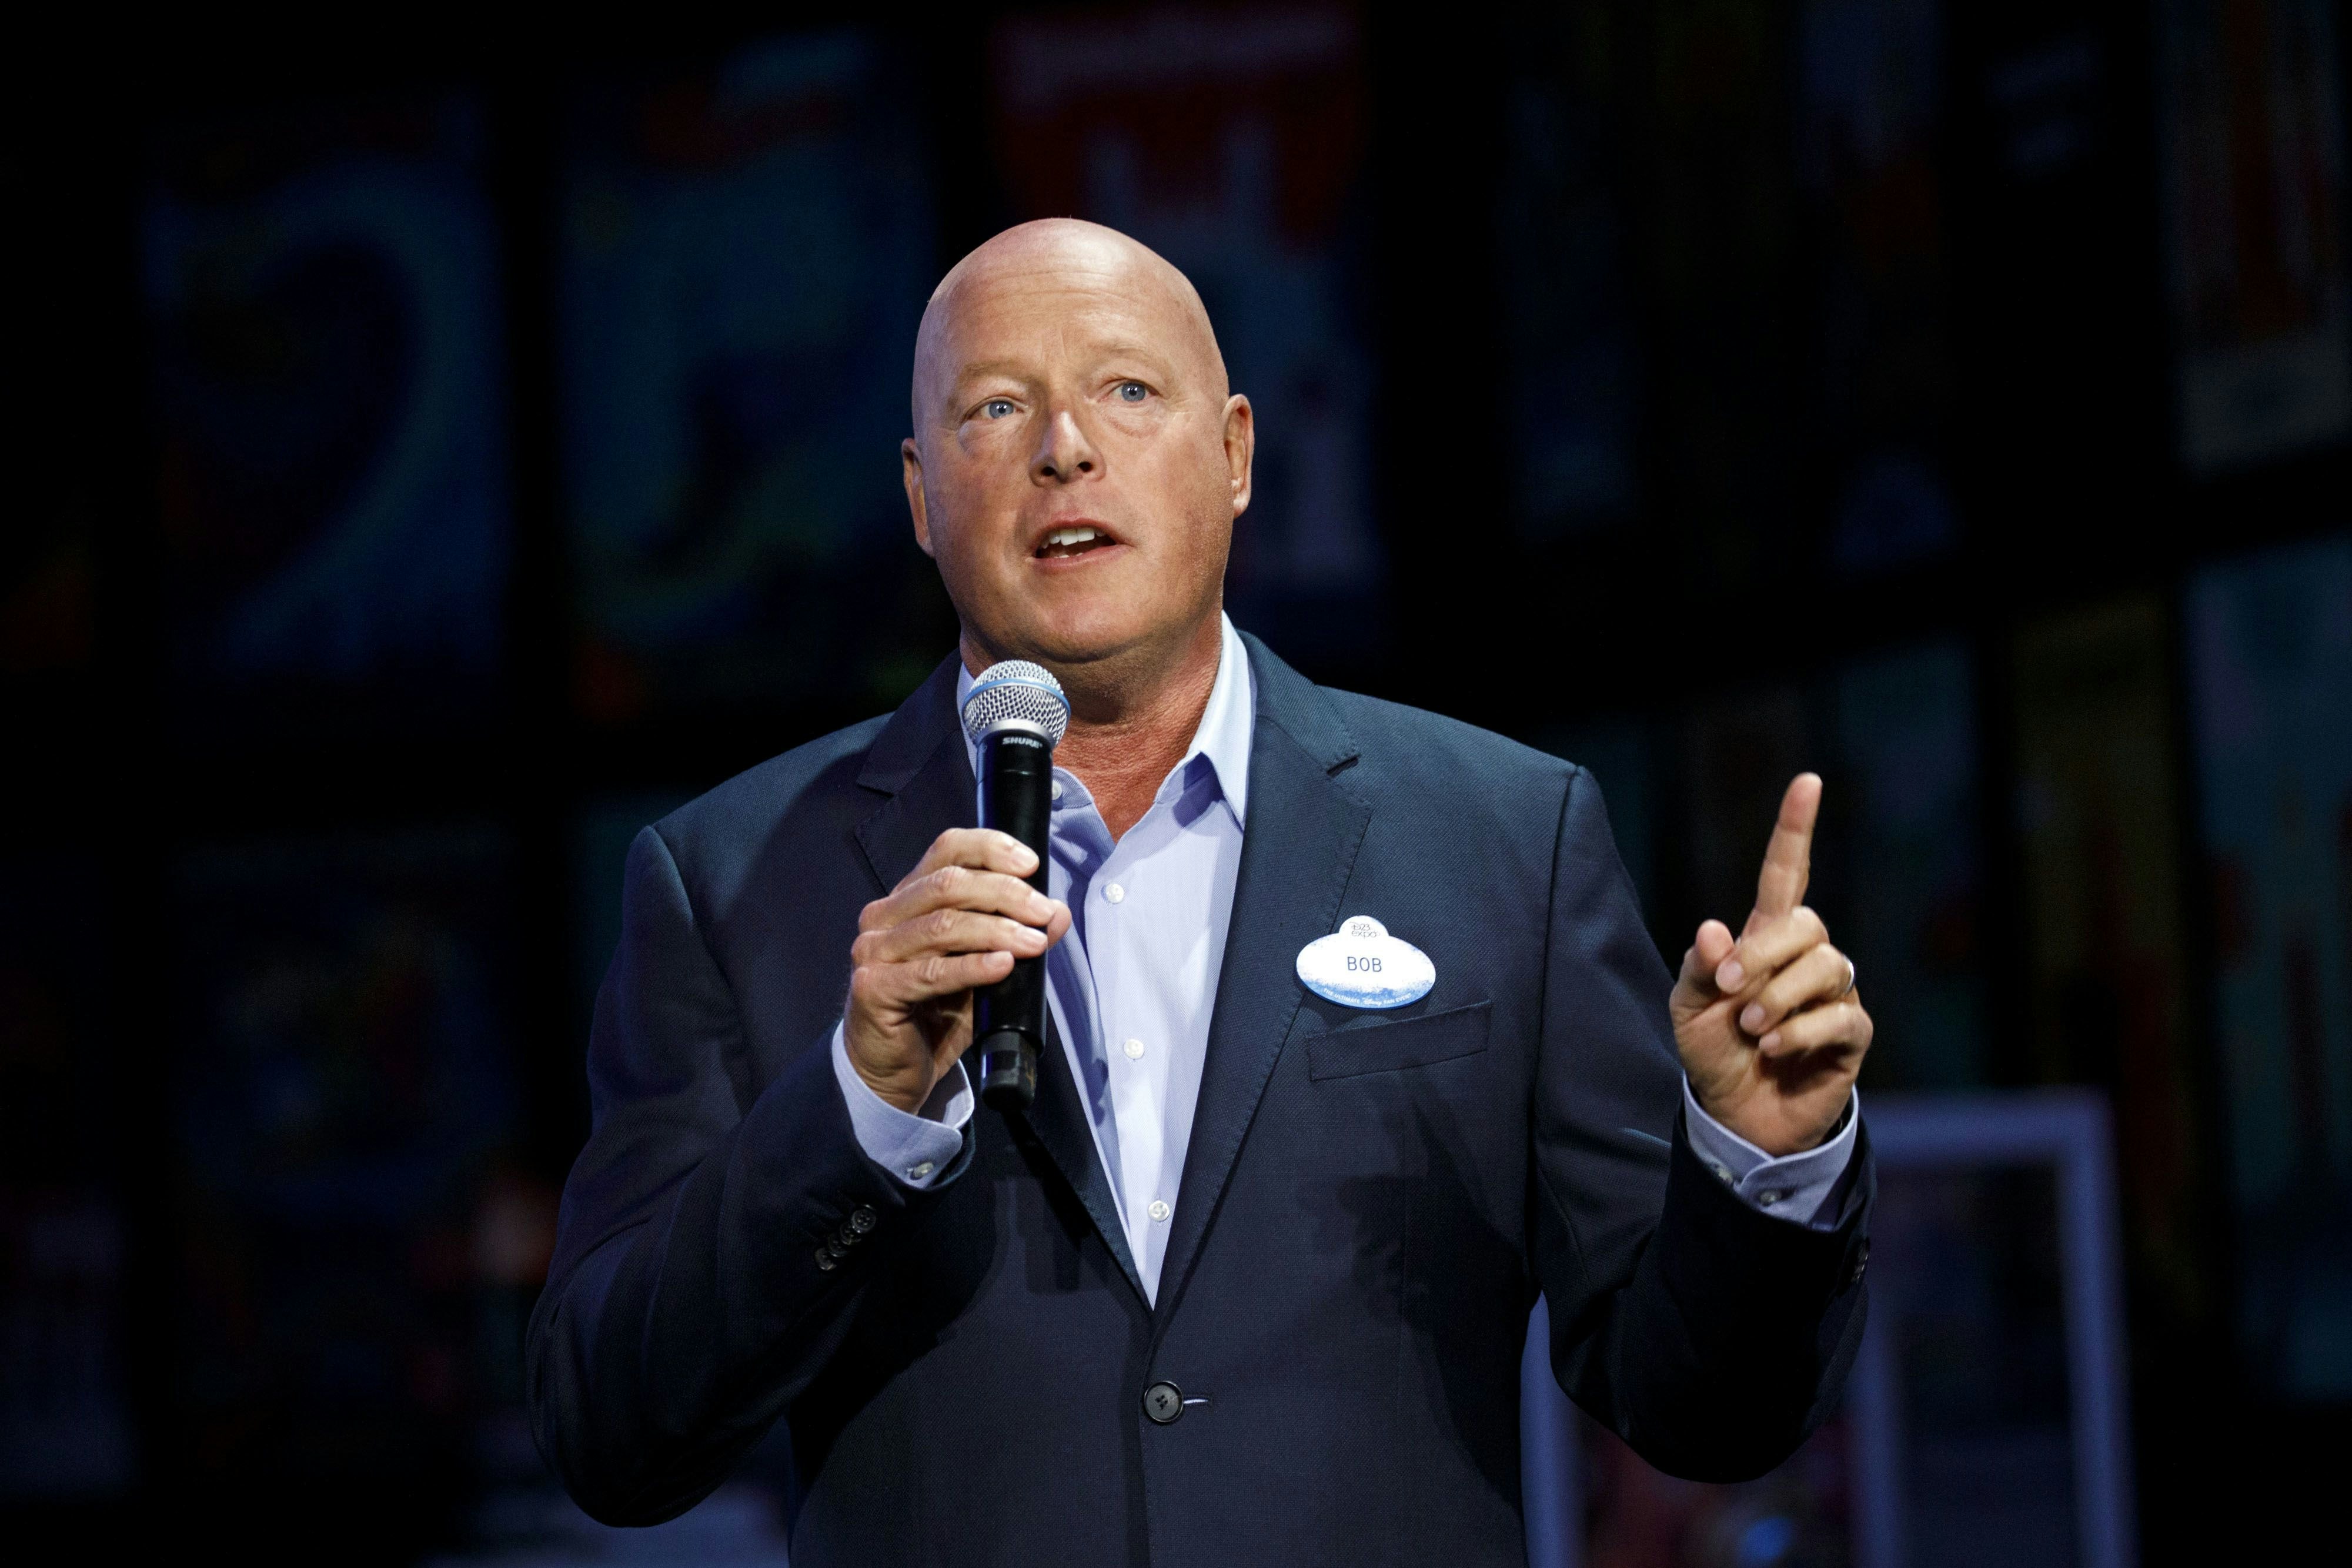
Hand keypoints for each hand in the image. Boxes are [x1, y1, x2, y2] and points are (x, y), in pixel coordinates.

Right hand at [846, 829, 1070, 1112]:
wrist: (892, 1072)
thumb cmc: (934, 1015)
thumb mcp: (982, 970)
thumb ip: (1014, 937)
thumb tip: (1057, 914)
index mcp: (907, 899)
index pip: (947, 850)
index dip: (990, 848)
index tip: (1032, 864)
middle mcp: (883, 917)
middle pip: (949, 884)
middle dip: (1005, 893)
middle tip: (1044, 912)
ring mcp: (873, 951)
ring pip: (943, 925)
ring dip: (997, 930)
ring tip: (1035, 942)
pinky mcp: (874, 988)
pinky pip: (932, 972)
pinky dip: (972, 966)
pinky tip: (1002, 965)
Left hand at [1669, 773, 1871, 1154]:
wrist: (1737, 1114)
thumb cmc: (1714, 1052)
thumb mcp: (1688, 1010)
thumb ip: (1699, 969)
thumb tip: (1716, 928)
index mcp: (1763, 939)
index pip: (1786, 873)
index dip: (1795, 829)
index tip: (1807, 782)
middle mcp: (1805, 958)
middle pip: (1805, 924)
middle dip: (1763, 954)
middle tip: (1731, 993)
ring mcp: (1833, 994)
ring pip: (1827, 966)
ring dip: (1780, 997)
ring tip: (1753, 1028)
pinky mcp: (1852, 1034)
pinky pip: (1842, 1015)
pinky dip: (1802, 1031)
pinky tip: (1776, 1050)